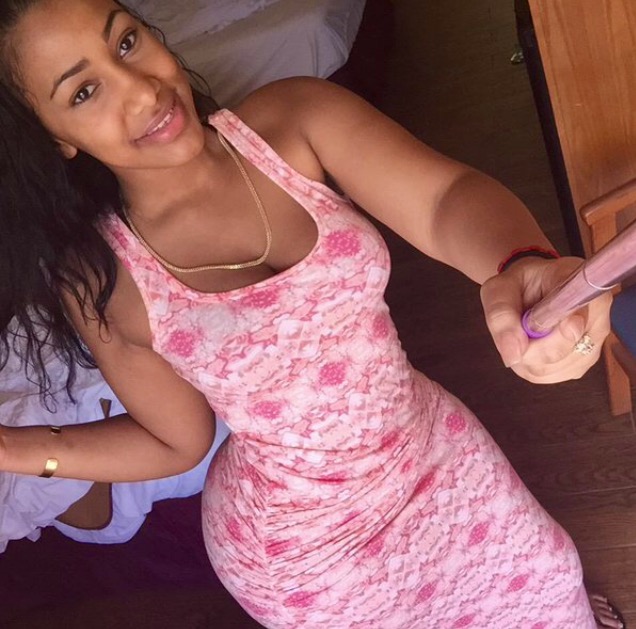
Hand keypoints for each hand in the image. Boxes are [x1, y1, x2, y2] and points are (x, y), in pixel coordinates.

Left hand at [480, 256, 611, 382]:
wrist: (526, 288)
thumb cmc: (516, 284)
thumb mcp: (499, 290)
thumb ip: (502, 317)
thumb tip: (513, 356)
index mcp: (584, 290)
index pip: (577, 324)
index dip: (551, 337)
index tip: (530, 333)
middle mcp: (597, 319)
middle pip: (565, 354)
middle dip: (530, 349)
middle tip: (516, 329)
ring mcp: (593, 344)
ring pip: (557, 369)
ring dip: (529, 359)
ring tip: (522, 335)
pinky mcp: (581, 361)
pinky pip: (553, 376)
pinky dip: (532, 367)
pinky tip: (528, 348)